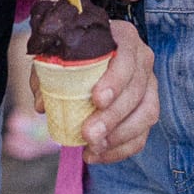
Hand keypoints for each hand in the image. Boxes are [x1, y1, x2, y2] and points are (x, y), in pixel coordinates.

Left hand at [31, 19, 156, 163]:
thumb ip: (49, 75)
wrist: (94, 52)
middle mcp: (143, 59)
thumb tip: (43, 105)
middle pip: (136, 91)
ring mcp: (150, 85)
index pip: (127, 58)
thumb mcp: (60, 53)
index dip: (115, 80)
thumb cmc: (77, 51)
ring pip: (146, 114)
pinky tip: (99, 155)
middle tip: (88, 135)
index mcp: (125, 38)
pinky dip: (122, 149)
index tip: (96, 100)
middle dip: (112, 117)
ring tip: (93, 149)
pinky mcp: (148, 108)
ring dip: (119, 136)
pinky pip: (143, 133)